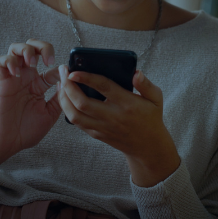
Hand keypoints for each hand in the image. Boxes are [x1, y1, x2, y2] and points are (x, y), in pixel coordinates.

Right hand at [0, 40, 60, 175]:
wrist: (8, 143)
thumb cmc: (26, 131)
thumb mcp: (50, 114)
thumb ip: (59, 97)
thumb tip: (67, 79)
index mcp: (39, 85)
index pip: (52, 66)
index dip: (61, 68)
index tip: (66, 77)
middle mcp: (26, 77)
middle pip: (32, 47)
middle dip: (42, 47)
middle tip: (48, 60)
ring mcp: (13, 78)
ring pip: (15, 48)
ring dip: (25, 50)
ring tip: (32, 63)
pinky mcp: (1, 82)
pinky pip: (0, 61)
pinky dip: (9, 61)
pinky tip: (17, 72)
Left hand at [57, 66, 180, 186]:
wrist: (147, 147)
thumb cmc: (151, 118)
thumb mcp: (156, 99)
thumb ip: (146, 85)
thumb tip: (136, 73)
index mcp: (127, 104)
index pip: (104, 88)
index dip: (86, 78)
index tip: (74, 71)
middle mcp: (113, 116)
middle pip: (82, 103)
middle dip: (68, 86)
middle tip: (63, 72)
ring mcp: (102, 127)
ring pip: (75, 115)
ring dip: (63, 99)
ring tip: (61, 84)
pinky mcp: (96, 134)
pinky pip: (77, 122)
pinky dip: (67, 109)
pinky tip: (65, 97)